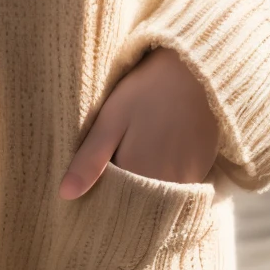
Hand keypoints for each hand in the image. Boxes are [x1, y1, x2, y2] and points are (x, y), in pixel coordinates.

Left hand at [59, 48, 219, 198]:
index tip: (98, 169)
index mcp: (136, 175)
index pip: (113, 197)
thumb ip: (89, 159)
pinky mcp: (203, 170)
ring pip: (159, 194)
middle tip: (121, 152)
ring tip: (141, 149)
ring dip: (147, 182)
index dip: (101, 187)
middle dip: (125, 187)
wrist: (194, 71)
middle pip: (138, 199)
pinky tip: (162, 150)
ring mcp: (188, 180)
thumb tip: (66, 195)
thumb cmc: (146, 91)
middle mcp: (165, 186)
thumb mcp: (111, 119)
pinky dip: (168, 176)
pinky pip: (181, 186)